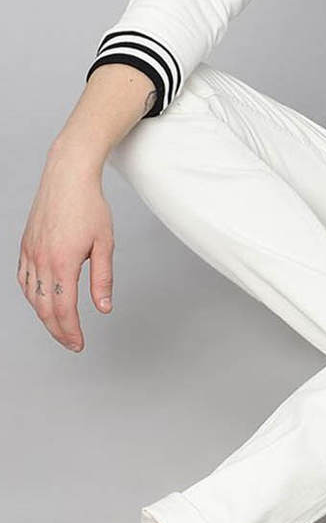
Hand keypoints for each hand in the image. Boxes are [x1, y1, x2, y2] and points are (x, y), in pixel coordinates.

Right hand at [17, 148, 115, 352]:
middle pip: (44, 308)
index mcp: (63, 262)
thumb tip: (103, 308)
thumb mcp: (104, 244)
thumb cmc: (90, 207)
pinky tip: (42, 301)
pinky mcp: (26, 246)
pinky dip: (32, 296)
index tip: (79, 344)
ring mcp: (30, 253)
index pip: (64, 308)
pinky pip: (24, 279)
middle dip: (58, 330)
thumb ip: (102, 279)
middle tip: (72, 343)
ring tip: (60, 326)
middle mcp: (41, 261)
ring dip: (44, 316)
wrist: (68, 178)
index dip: (71, 331)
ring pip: (31, 296)